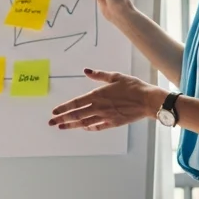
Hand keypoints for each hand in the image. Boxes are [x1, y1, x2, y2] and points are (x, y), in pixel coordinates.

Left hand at [48, 70, 168, 130]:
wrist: (147, 101)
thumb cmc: (133, 87)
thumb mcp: (115, 76)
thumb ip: (99, 75)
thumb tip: (86, 70)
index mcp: (98, 95)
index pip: (76, 103)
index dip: (64, 108)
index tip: (54, 112)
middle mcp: (99, 108)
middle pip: (76, 115)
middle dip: (62, 119)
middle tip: (51, 123)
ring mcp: (105, 117)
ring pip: (84, 123)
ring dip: (71, 125)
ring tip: (62, 127)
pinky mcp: (113, 123)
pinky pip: (97, 127)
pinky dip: (88, 128)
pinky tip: (82, 127)